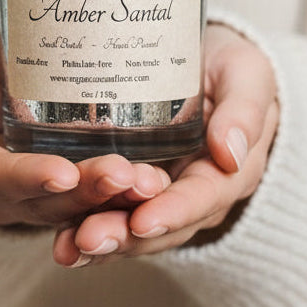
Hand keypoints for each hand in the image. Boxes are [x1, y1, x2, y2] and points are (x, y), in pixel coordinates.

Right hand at [0, 20, 168, 229]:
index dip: (28, 178)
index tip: (63, 173)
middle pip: (43, 200)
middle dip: (85, 192)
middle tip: (124, 175)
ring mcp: (34, 195)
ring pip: (73, 208)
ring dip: (111, 200)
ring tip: (148, 183)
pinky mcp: (67, 188)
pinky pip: (93, 201)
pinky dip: (122, 196)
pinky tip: (155, 184)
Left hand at [53, 23, 278, 265]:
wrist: (204, 58)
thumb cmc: (229, 66)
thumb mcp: (246, 74)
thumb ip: (243, 110)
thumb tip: (230, 154)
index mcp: (228, 172)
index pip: (202, 198)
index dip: (173, 211)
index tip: (143, 219)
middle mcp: (192, 193)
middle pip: (160, 224)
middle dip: (123, 235)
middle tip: (88, 239)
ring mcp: (159, 194)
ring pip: (130, 227)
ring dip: (99, 239)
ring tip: (67, 248)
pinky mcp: (128, 188)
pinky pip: (108, 212)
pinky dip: (82, 226)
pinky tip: (60, 239)